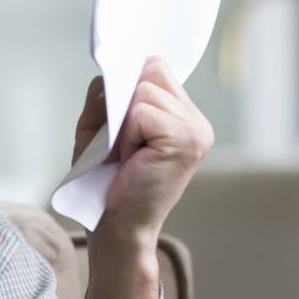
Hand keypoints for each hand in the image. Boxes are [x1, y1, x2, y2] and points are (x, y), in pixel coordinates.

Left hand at [69, 56, 213, 298]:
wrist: (117, 231)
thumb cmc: (106, 185)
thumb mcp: (100, 130)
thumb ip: (106, 96)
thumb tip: (111, 70)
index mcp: (184, 117)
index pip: (156, 68)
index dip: (129, 87)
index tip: (122, 126)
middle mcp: (198, 122)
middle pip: (151, 73)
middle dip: (124, 104)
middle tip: (123, 147)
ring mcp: (197, 131)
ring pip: (144, 91)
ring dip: (123, 124)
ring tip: (127, 156)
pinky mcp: (186, 140)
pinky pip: (141, 112)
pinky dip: (126, 136)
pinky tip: (132, 160)